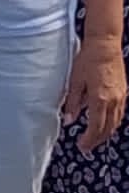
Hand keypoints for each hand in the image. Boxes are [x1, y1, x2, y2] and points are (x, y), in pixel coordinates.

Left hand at [65, 36, 127, 152]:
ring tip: (94, 138)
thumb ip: (72, 102)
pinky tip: (105, 123)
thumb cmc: (87, 60)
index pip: (95, 127)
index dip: (88, 140)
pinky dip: (112, 122)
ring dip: (105, 133)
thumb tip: (68, 120)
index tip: (82, 147)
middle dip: (97, 140)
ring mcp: (121, 97)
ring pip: (116, 122)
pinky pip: (119, 113)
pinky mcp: (124, 92)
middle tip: (87, 147)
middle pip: (107, 128)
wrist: (105, 45)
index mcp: (99, 99)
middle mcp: (113, 101)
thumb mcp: (74, 81)